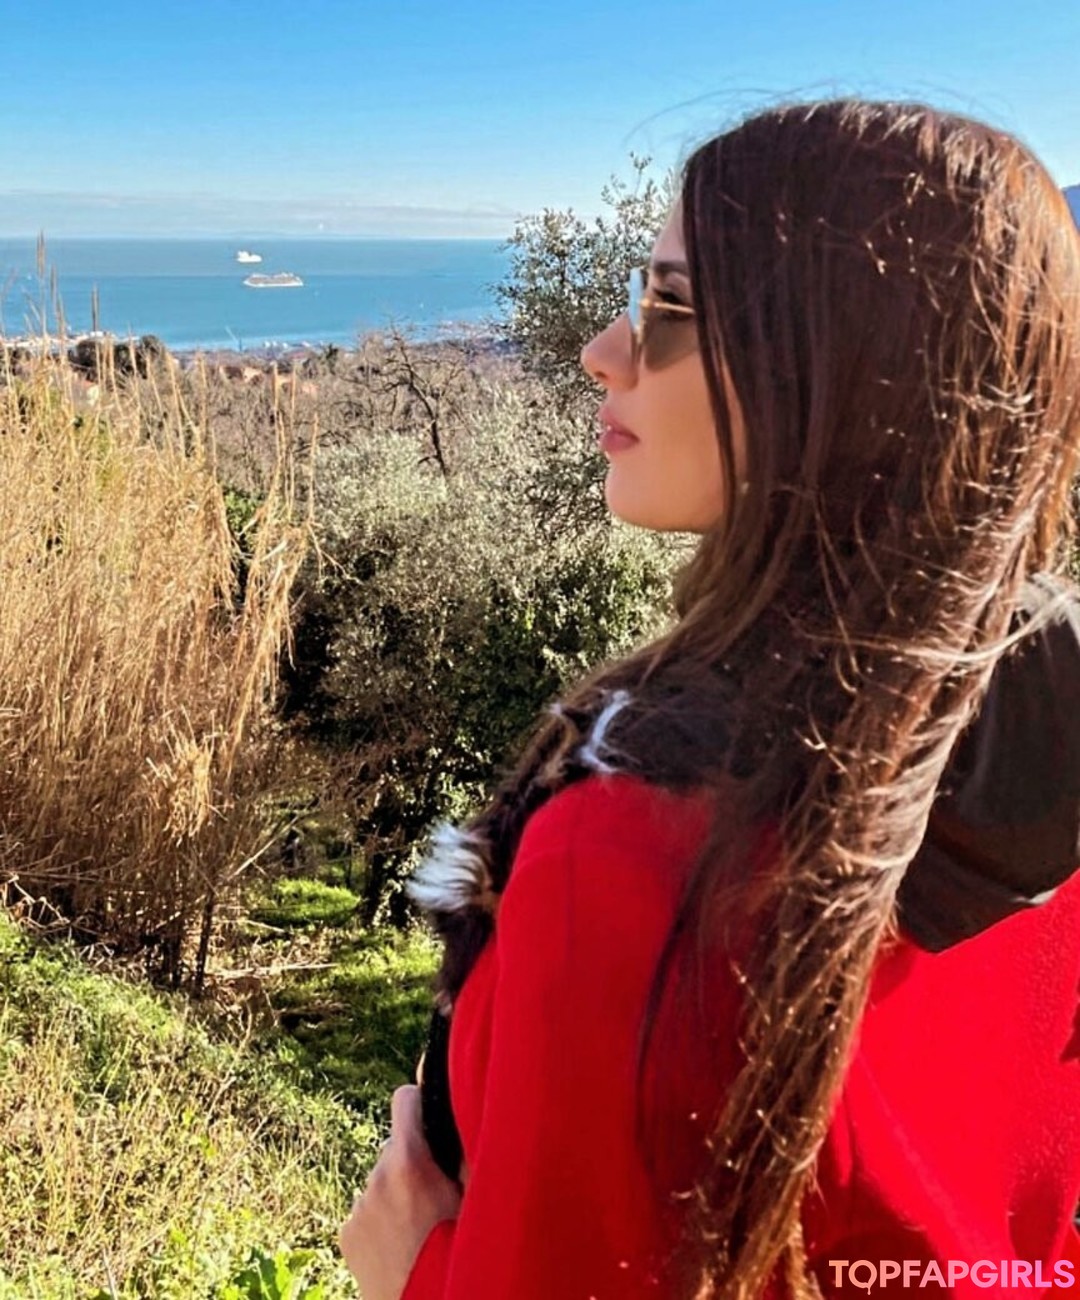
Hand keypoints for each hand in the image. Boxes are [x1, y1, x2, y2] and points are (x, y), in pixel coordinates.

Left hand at [339, 1084, 462, 1299]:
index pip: (405, 1099)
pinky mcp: (347, 1233)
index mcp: (409, 1162)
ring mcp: (359, 1207)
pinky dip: (383, 1217)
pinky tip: (403, 1244)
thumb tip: (469, 1106)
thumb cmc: (460, 1253)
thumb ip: (465, 1150)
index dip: (422, 1104)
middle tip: (439, 1194)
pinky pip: (367, 1208)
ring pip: (382, 1180)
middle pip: (396, 1145)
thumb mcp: (474, 1196)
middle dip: (415, 1159)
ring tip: (423, 1227)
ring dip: (399, 1191)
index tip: (435, 1120)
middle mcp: (377, 1178)